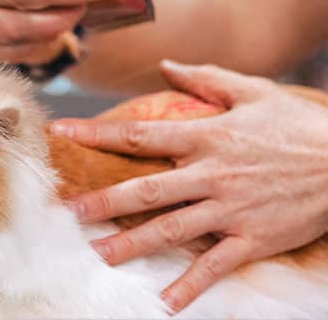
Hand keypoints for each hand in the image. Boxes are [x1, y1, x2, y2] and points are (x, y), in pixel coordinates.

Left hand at [51, 60, 327, 312]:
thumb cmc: (298, 125)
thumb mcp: (254, 91)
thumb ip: (206, 78)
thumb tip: (167, 65)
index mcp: (207, 136)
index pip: (140, 135)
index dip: (97, 133)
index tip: (62, 132)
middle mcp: (211, 174)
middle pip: (147, 190)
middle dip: (104, 201)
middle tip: (69, 212)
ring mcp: (231, 209)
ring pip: (171, 229)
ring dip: (132, 243)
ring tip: (99, 255)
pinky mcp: (253, 238)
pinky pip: (216, 265)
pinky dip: (191, 286)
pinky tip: (166, 303)